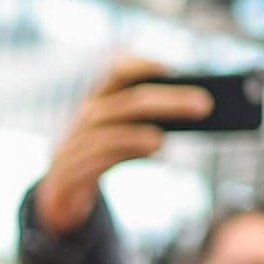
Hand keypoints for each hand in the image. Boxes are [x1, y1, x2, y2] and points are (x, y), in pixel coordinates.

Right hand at [31, 56, 208, 236]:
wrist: (59, 197)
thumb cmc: (99, 159)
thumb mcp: (120, 136)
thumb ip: (146, 122)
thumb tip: (192, 111)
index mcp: (97, 102)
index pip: (115, 72)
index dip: (140, 66)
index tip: (171, 68)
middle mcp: (83, 120)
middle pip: (125, 103)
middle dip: (167, 101)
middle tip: (204, 105)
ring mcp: (72, 147)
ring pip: (108, 133)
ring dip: (140, 135)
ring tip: (166, 139)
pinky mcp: (68, 175)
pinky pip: (95, 163)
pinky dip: (124, 156)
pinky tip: (153, 153)